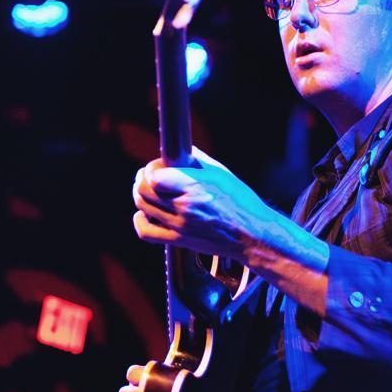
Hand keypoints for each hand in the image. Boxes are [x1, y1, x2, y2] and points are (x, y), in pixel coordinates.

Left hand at [131, 146, 272, 260]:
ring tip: (147, 190)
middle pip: (144, 190)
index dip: (152, 168)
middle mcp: (184, 207)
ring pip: (143, 207)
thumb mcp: (222, 174)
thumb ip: (198, 160)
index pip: (155, 176)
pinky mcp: (178, 241)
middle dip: (142, 178)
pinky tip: (144, 214)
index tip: (159, 165)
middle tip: (149, 174)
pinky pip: (146, 232)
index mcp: (195, 187)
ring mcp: (179, 226)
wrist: (252, 235)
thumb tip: (183, 150)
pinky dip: (140, 221)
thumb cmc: (241, 202)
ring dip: (140, 195)